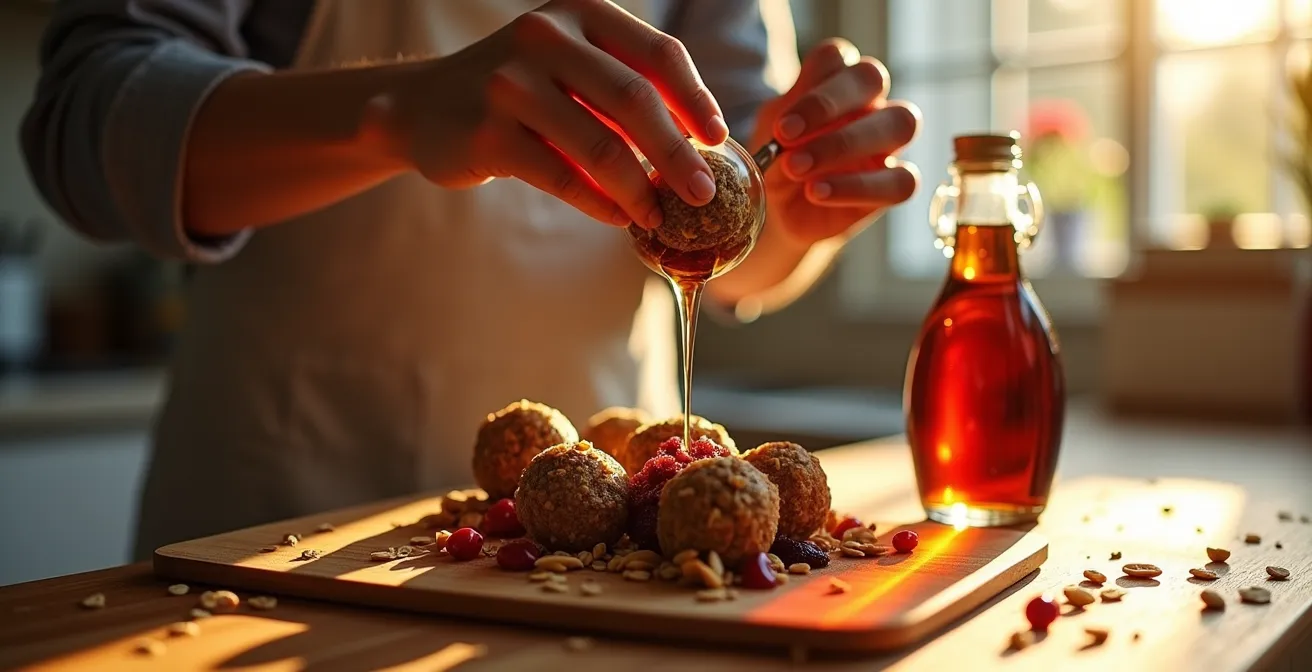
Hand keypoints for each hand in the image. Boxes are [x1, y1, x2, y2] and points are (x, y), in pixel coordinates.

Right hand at [369, 0, 727, 228]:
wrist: (422, 107)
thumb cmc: (519, 91)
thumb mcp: (571, 67)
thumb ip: (624, 92)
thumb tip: (697, 147)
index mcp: (578, 10)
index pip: (657, 53)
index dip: (695, 99)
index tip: (717, 138)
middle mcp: (544, 36)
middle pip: (634, 100)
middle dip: (676, 152)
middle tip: (702, 192)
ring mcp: (510, 83)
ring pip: (600, 145)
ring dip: (640, 188)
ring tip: (659, 214)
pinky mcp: (487, 132)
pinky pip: (562, 176)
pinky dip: (599, 203)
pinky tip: (619, 217)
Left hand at [750, 39, 920, 246]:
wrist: (781, 214)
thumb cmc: (777, 166)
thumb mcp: (768, 142)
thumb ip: (780, 128)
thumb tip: (788, 133)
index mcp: (835, 82)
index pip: (837, 57)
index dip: (811, 83)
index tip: (781, 125)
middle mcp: (869, 104)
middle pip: (871, 76)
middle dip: (828, 104)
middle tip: (786, 138)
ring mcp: (889, 142)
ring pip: (900, 122)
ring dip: (846, 143)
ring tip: (797, 168)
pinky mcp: (898, 183)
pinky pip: (900, 180)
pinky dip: (857, 188)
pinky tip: (818, 194)